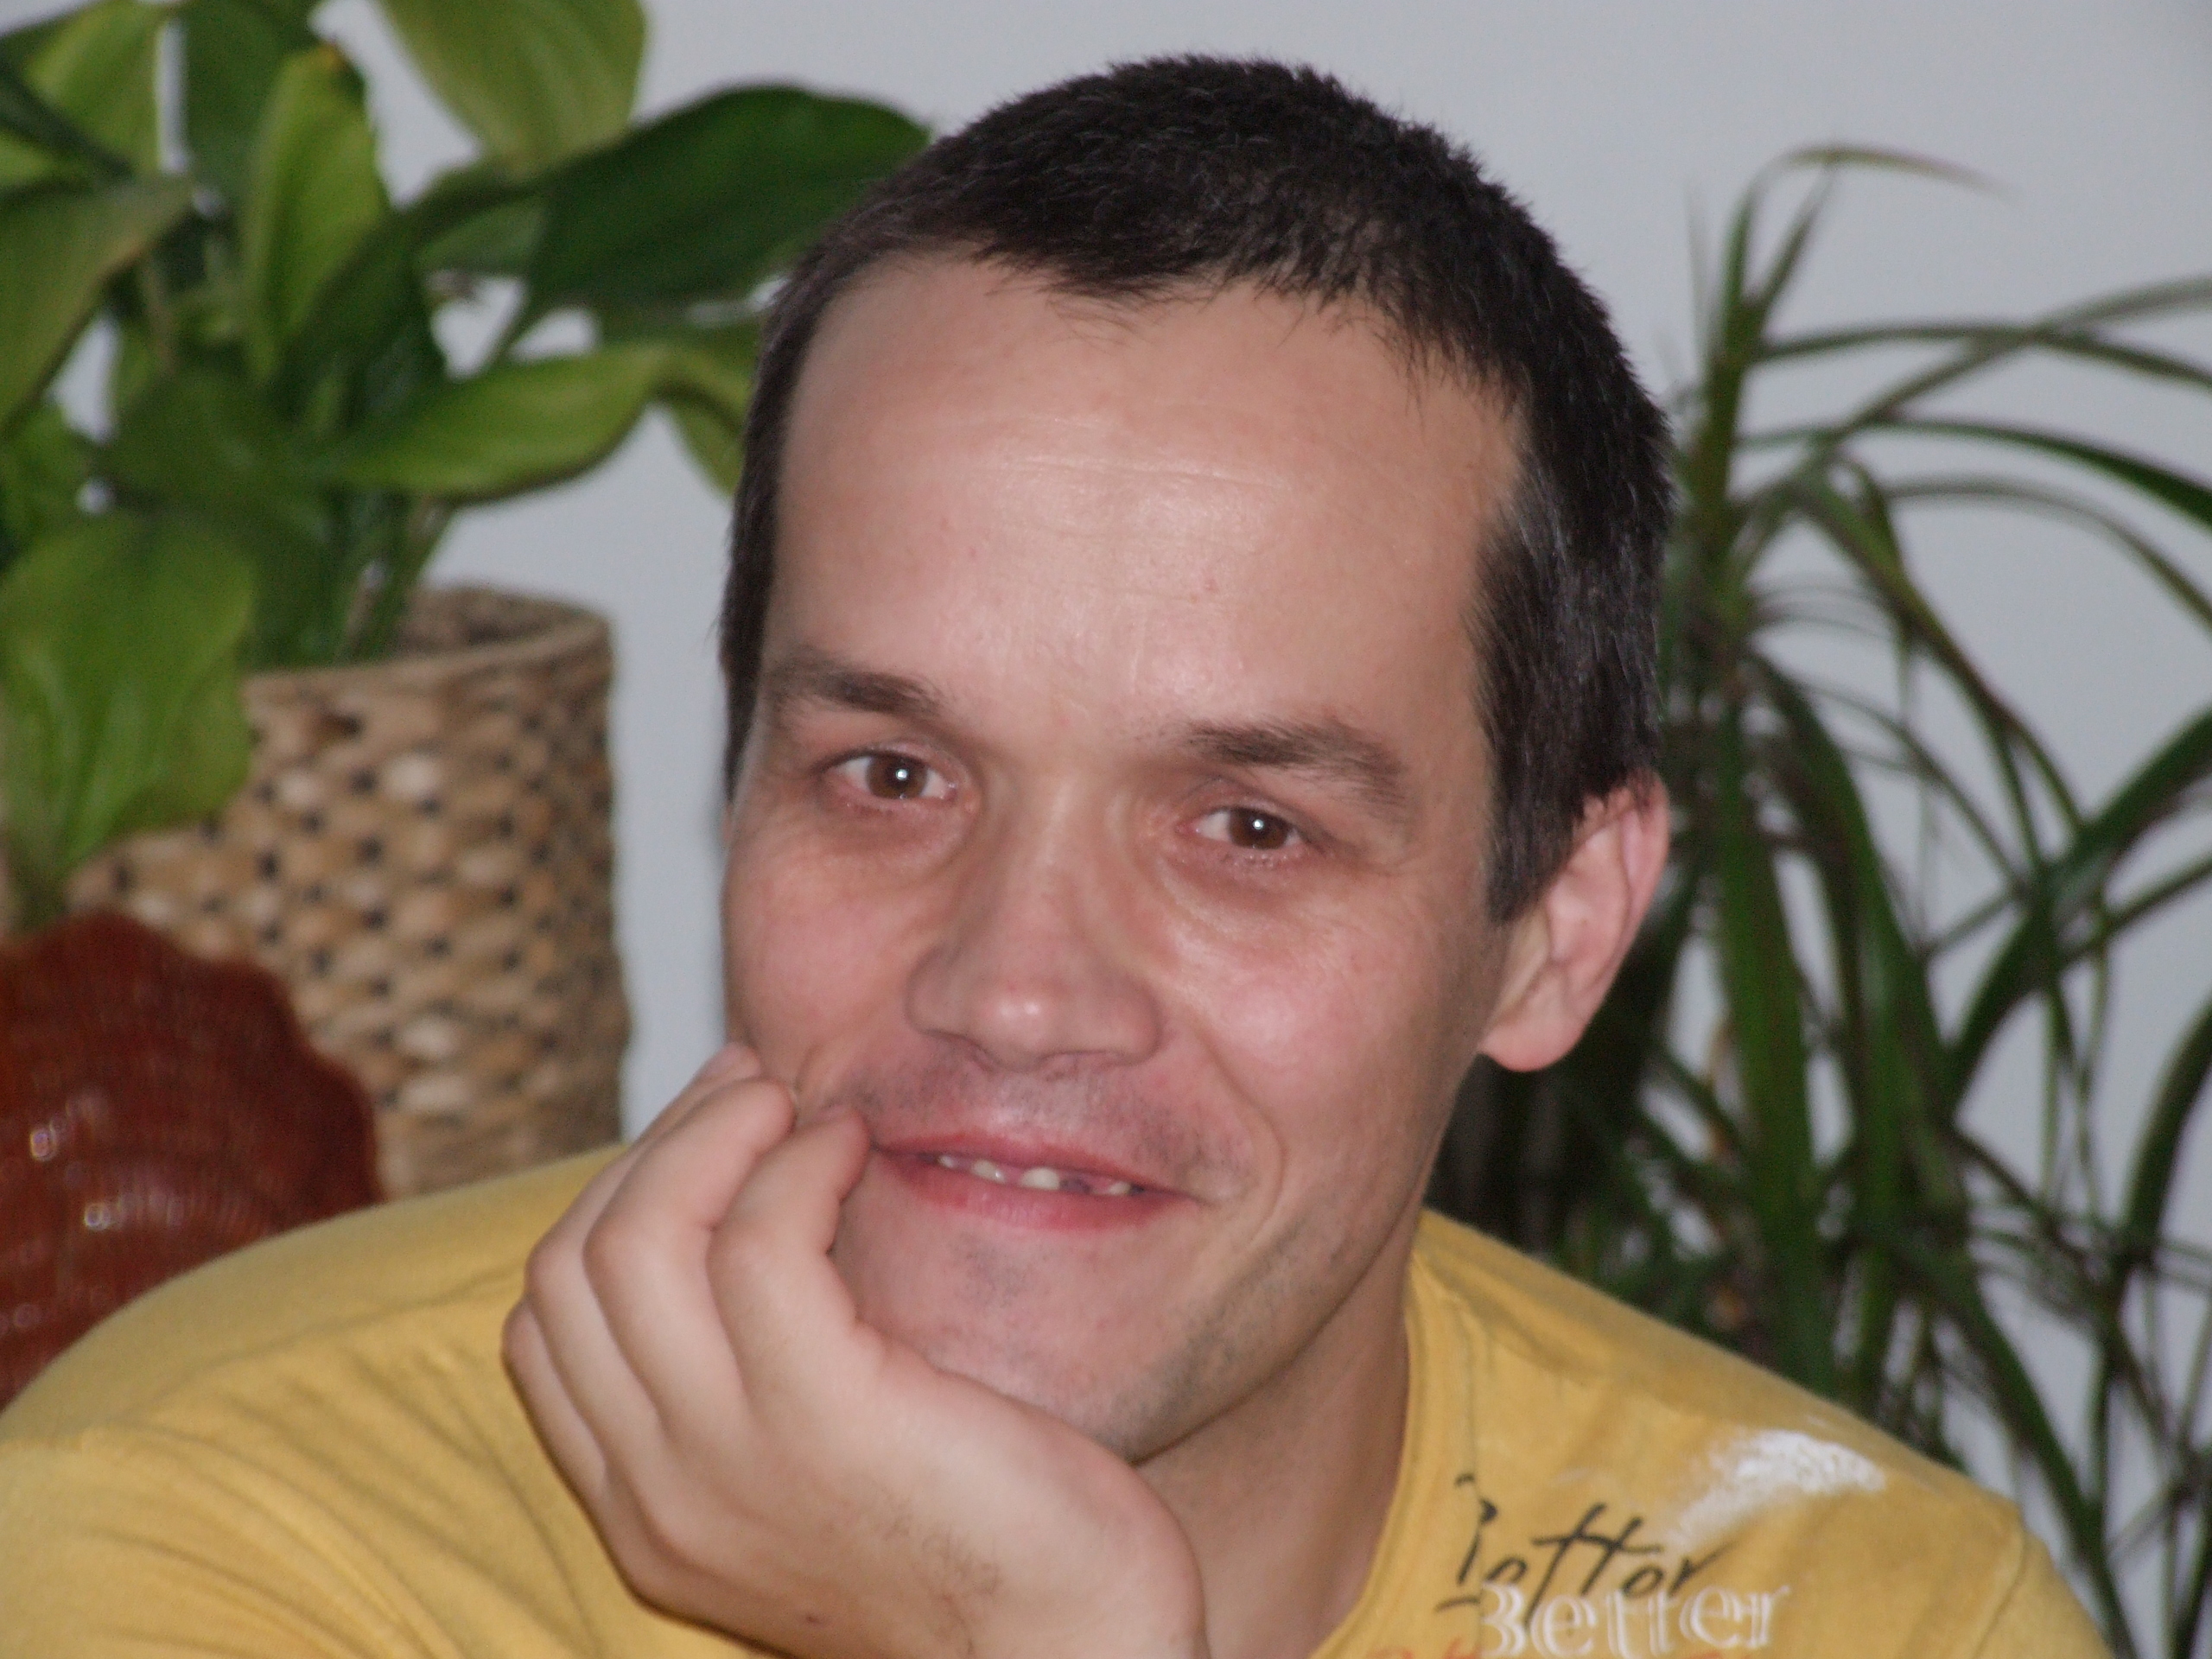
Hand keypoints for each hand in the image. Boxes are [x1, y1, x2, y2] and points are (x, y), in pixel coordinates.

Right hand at [503, 1045, 1209, 1658]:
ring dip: (717, 1133)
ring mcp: (730, 1460)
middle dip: (658, 1144)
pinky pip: (759, 1243)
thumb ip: (755, 1378)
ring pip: (639, 1239)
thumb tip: (746, 1212)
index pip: (546, 1320)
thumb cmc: (980, 1539)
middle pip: (572, 1264)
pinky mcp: (826, 1418)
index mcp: (646, 1506)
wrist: (1068, 1647)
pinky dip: (799, 1164)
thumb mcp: (822, 1462)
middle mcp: (659, 1491)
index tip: (710, 1138)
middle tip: (752, 1087)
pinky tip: (856, 1146)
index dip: (617, 1197)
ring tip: (796, 1101)